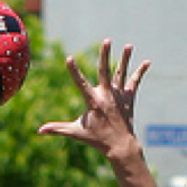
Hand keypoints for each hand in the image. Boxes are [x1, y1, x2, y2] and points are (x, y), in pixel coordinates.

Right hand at [38, 39, 148, 157]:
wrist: (120, 146)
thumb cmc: (96, 139)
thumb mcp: (75, 133)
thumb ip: (57, 129)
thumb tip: (39, 131)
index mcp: (93, 102)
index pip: (80, 83)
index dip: (74, 71)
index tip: (69, 58)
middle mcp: (107, 96)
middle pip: (105, 71)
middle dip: (105, 55)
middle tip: (106, 40)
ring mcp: (119, 96)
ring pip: (122, 73)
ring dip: (125, 59)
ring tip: (129, 45)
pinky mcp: (129, 98)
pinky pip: (135, 82)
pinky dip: (141, 71)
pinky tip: (147, 62)